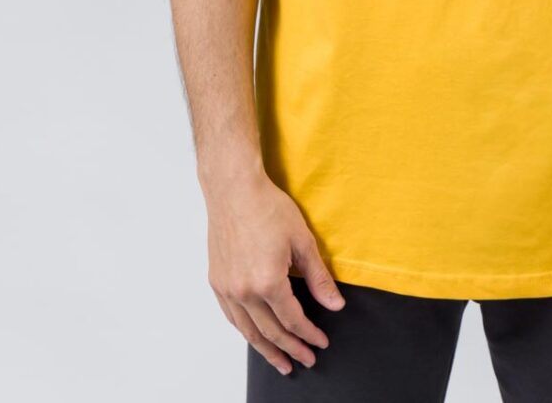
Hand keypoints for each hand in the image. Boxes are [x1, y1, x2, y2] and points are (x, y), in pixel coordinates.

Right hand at [205, 170, 345, 375]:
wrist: (234, 190)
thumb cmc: (269, 208)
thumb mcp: (302, 240)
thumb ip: (318, 277)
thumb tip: (335, 305)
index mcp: (268, 282)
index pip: (292, 319)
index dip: (308, 334)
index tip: (320, 342)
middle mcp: (244, 291)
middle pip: (270, 331)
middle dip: (291, 348)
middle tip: (305, 359)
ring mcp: (227, 288)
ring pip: (248, 330)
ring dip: (266, 349)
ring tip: (281, 362)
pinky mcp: (216, 282)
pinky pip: (231, 316)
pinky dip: (245, 331)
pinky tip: (254, 336)